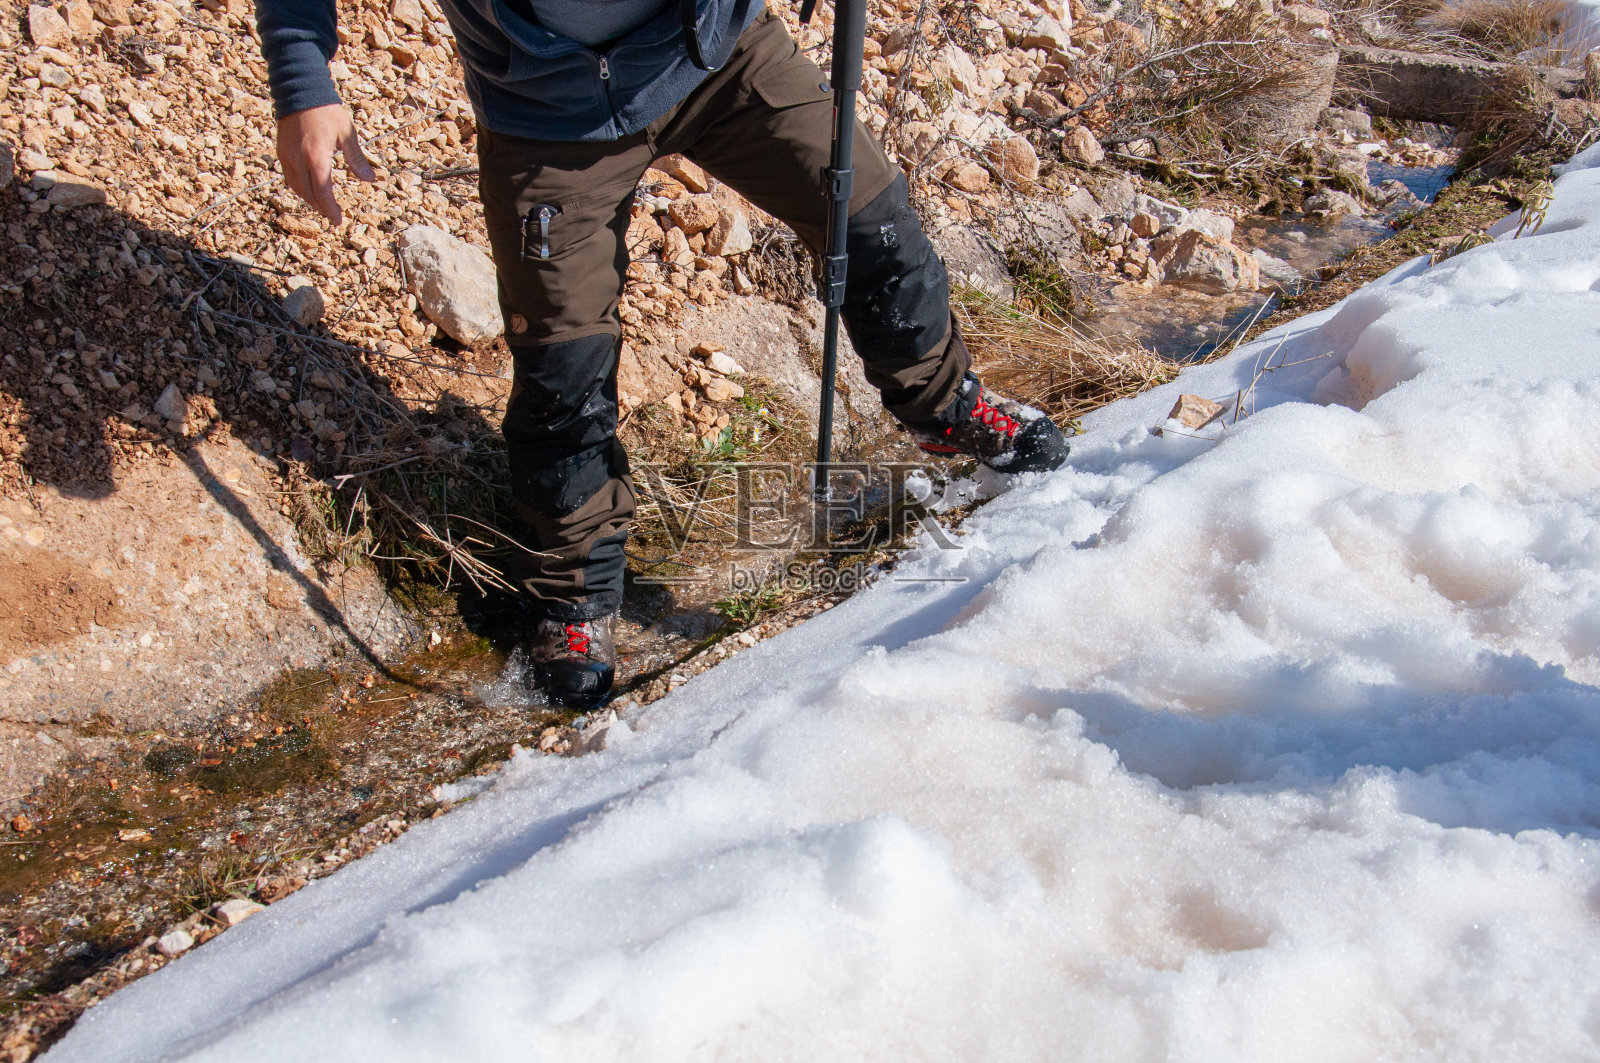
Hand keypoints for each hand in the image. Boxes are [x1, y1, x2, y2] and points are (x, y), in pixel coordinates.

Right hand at [275, 103, 375, 225]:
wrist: (300, 91)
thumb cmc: (327, 111)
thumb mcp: (346, 133)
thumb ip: (357, 158)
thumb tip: (371, 180)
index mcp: (316, 158)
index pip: (322, 193)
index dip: (330, 210)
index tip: (338, 221)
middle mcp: (298, 160)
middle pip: (308, 195)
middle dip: (320, 208)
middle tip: (332, 216)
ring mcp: (286, 156)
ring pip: (296, 188)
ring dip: (309, 199)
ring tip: (323, 205)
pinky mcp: (280, 151)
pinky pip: (288, 176)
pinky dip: (299, 187)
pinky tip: (309, 189)